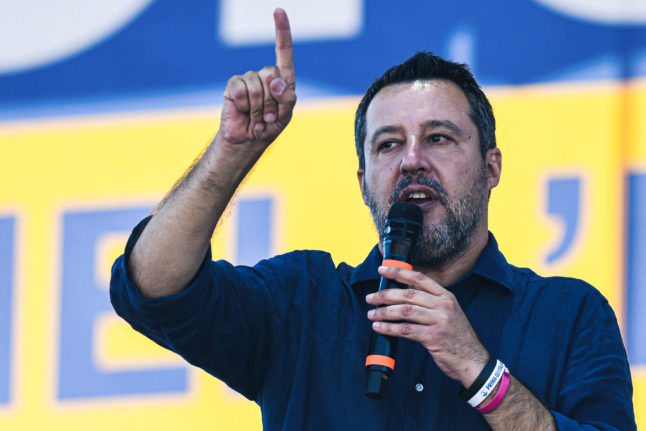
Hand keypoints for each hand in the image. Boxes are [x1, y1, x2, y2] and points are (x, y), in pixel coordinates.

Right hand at [219, 8, 295, 147]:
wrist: (247, 141)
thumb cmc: (269, 127)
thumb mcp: (285, 115)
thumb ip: (287, 98)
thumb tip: (275, 81)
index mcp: (282, 79)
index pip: (283, 51)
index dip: (282, 31)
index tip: (278, 11)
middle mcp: (265, 75)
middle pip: (271, 73)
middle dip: (271, 100)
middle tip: (268, 117)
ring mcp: (248, 79)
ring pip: (256, 84)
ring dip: (258, 107)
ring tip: (258, 119)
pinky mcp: (234, 86)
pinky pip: (241, 88)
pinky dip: (245, 104)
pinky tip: (244, 112)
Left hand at [366, 266, 489, 386]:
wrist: (473, 360)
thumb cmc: (457, 337)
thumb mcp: (449, 313)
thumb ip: (430, 303)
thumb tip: (402, 295)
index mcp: (446, 297)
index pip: (419, 278)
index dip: (399, 272)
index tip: (383, 270)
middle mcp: (443, 306)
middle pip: (408, 295)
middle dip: (385, 295)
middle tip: (371, 298)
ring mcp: (439, 321)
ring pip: (405, 311)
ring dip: (384, 312)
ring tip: (372, 314)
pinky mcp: (433, 337)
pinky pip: (406, 330)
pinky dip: (389, 328)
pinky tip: (379, 328)